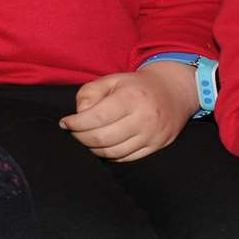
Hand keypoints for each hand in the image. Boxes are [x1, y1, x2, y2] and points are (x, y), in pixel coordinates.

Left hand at [62, 62, 197, 161]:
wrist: (173, 92)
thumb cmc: (136, 86)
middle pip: (102, 138)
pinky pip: (126, 158)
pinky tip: (104, 146)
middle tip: (74, 132)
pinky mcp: (156, 145)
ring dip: (93, 148)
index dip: (75, 124)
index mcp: (131, 97)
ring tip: (87, 139)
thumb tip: (79, 115)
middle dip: (81, 137)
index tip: (65, 123)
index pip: (96, 117)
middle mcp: (143, 117)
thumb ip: (89, 93)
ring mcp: (151, 134)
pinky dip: (110, 155)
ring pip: (112, 152)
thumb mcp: (111, 80)